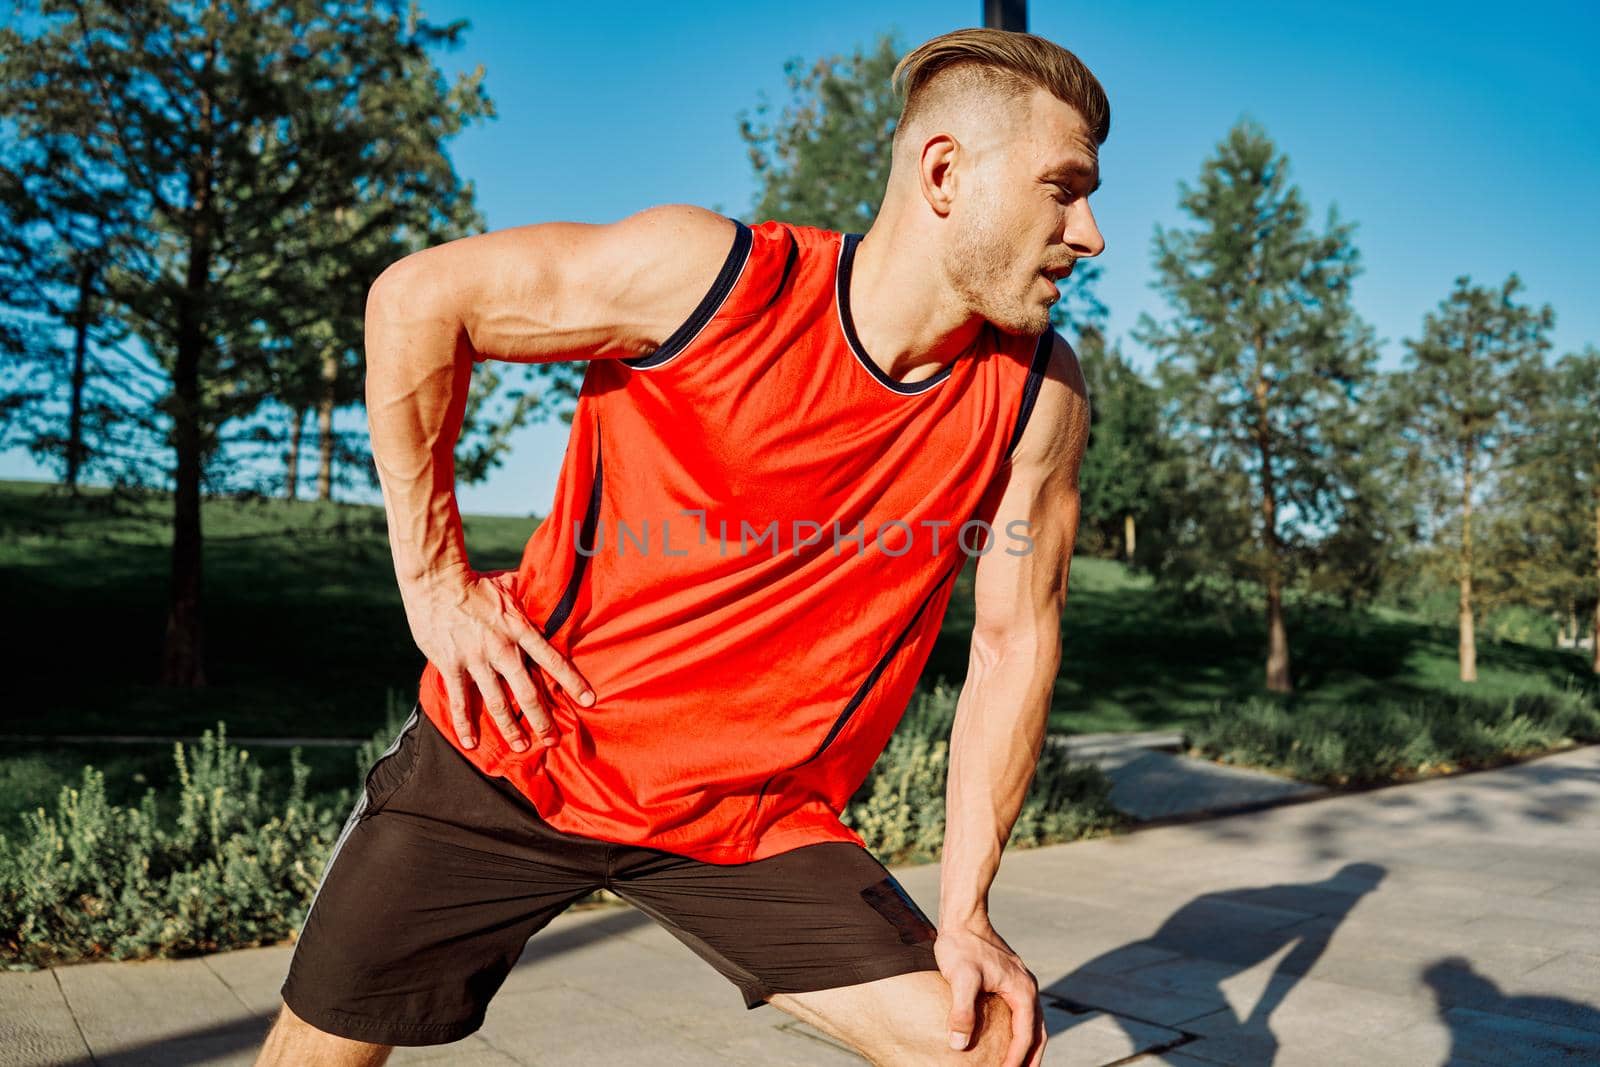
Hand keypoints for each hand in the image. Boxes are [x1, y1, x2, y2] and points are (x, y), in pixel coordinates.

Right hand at [401, 566, 593, 750]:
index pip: (552, 660)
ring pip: (497, 703)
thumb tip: (553, 591)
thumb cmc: (477, 581)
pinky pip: (459, 700)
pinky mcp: (451, 665)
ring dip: (510, 728)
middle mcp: (501, 649)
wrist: (437, 580)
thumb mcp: (512, 585)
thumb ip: (531, 597)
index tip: (588, 700)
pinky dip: (465, 723)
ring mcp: (475, 660)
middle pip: (527, 692)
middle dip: (542, 719)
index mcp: (519, 629)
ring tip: (521, 746)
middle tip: (552, 740)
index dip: (572, 681)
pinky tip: (471, 742)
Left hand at [934, 919, 1044, 1066]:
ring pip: (1032, 1022)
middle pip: (1038, 1033)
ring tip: (1018, 1064)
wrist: (962, 915)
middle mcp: (1027, 988)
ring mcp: (1020, 982)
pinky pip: (1021, 1011)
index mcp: (1022, 991)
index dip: (1015, 1060)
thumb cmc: (961, 945)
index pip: (1025, 1036)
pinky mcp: (1009, 978)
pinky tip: (1005, 1035)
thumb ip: (962, 1012)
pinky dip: (1019, 1030)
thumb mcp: (961, 979)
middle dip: (1032, 1058)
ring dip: (1028, 1046)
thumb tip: (959, 1044)